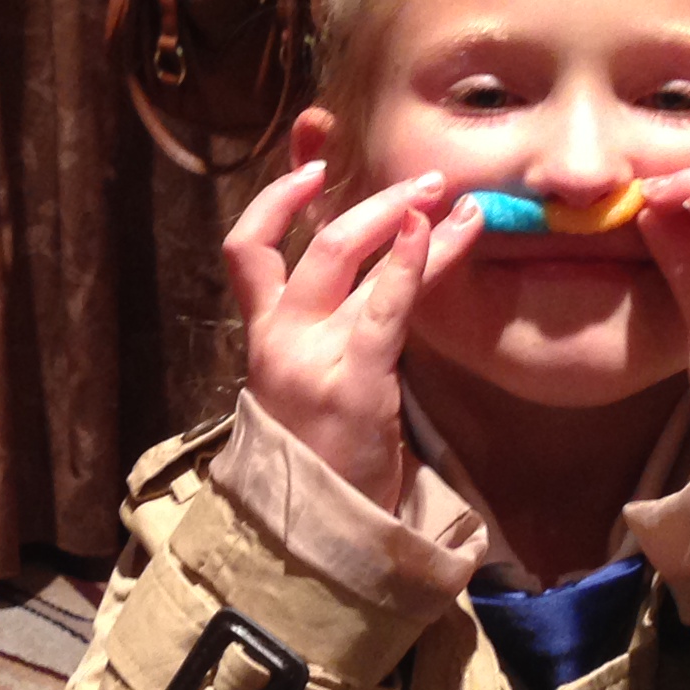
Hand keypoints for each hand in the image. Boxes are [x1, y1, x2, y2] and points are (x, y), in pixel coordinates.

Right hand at [225, 165, 480, 508]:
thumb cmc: (328, 456)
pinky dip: (410, 260)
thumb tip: (373, 271)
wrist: (320, 533)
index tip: (314, 157)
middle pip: (305, 241)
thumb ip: (332, 324)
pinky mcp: (351, 380)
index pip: (247, 247)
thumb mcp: (316, 382)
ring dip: (394, 213)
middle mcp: (277, 338)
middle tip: (422, 180)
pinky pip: (382, 304)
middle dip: (367, 199)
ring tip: (442, 196)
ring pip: (338, 254)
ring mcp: (309, 356)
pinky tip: (437, 232)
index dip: (276, 194)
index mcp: (263, 336)